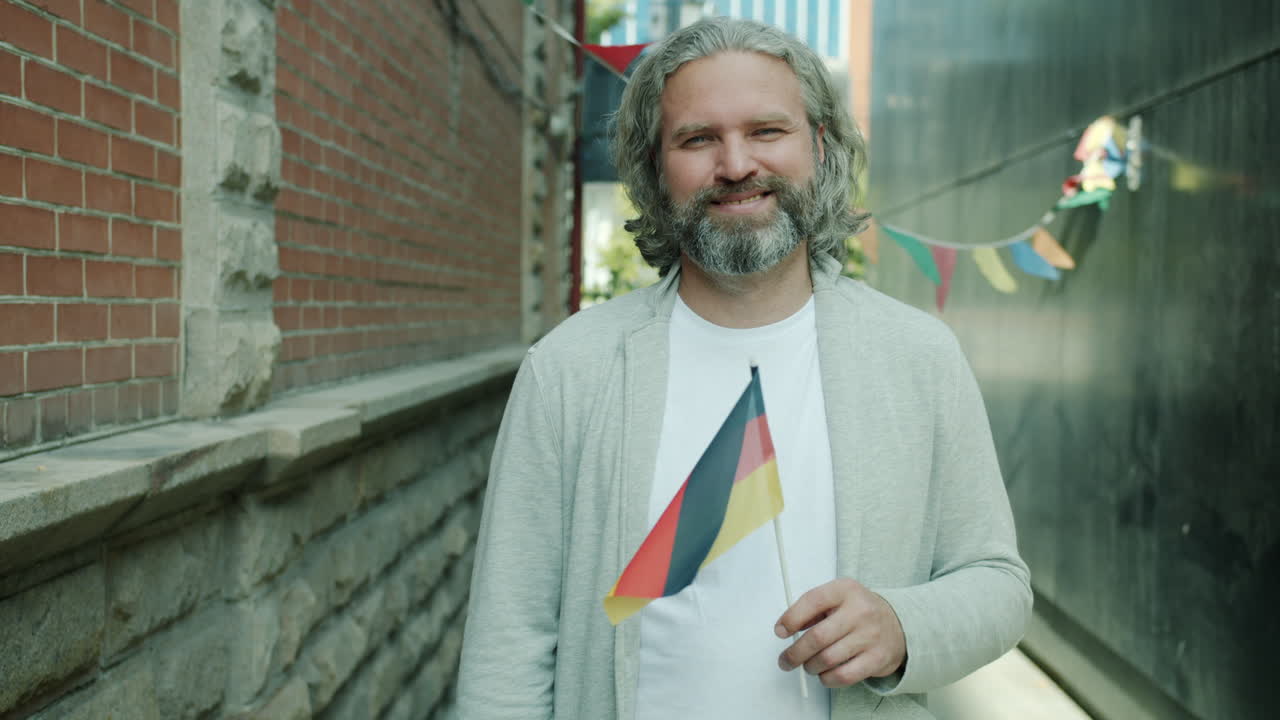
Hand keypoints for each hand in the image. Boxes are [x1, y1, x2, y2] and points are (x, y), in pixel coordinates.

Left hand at [774, 577, 905, 687]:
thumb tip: (784, 627)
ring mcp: (870, 636)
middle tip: (786, 660)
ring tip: (808, 665)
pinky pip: (843, 676)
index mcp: (846, 590)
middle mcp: (860, 611)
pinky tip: (824, 674)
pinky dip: (827, 679)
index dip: (791, 618)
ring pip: (828, 659)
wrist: (900, 625)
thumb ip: (812, 609)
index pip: (813, 601)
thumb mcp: (838, 598)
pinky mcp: (877, 659)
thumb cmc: (860, 611)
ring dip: (810, 666)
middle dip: (795, 653)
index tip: (780, 631)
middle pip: (818, 637)